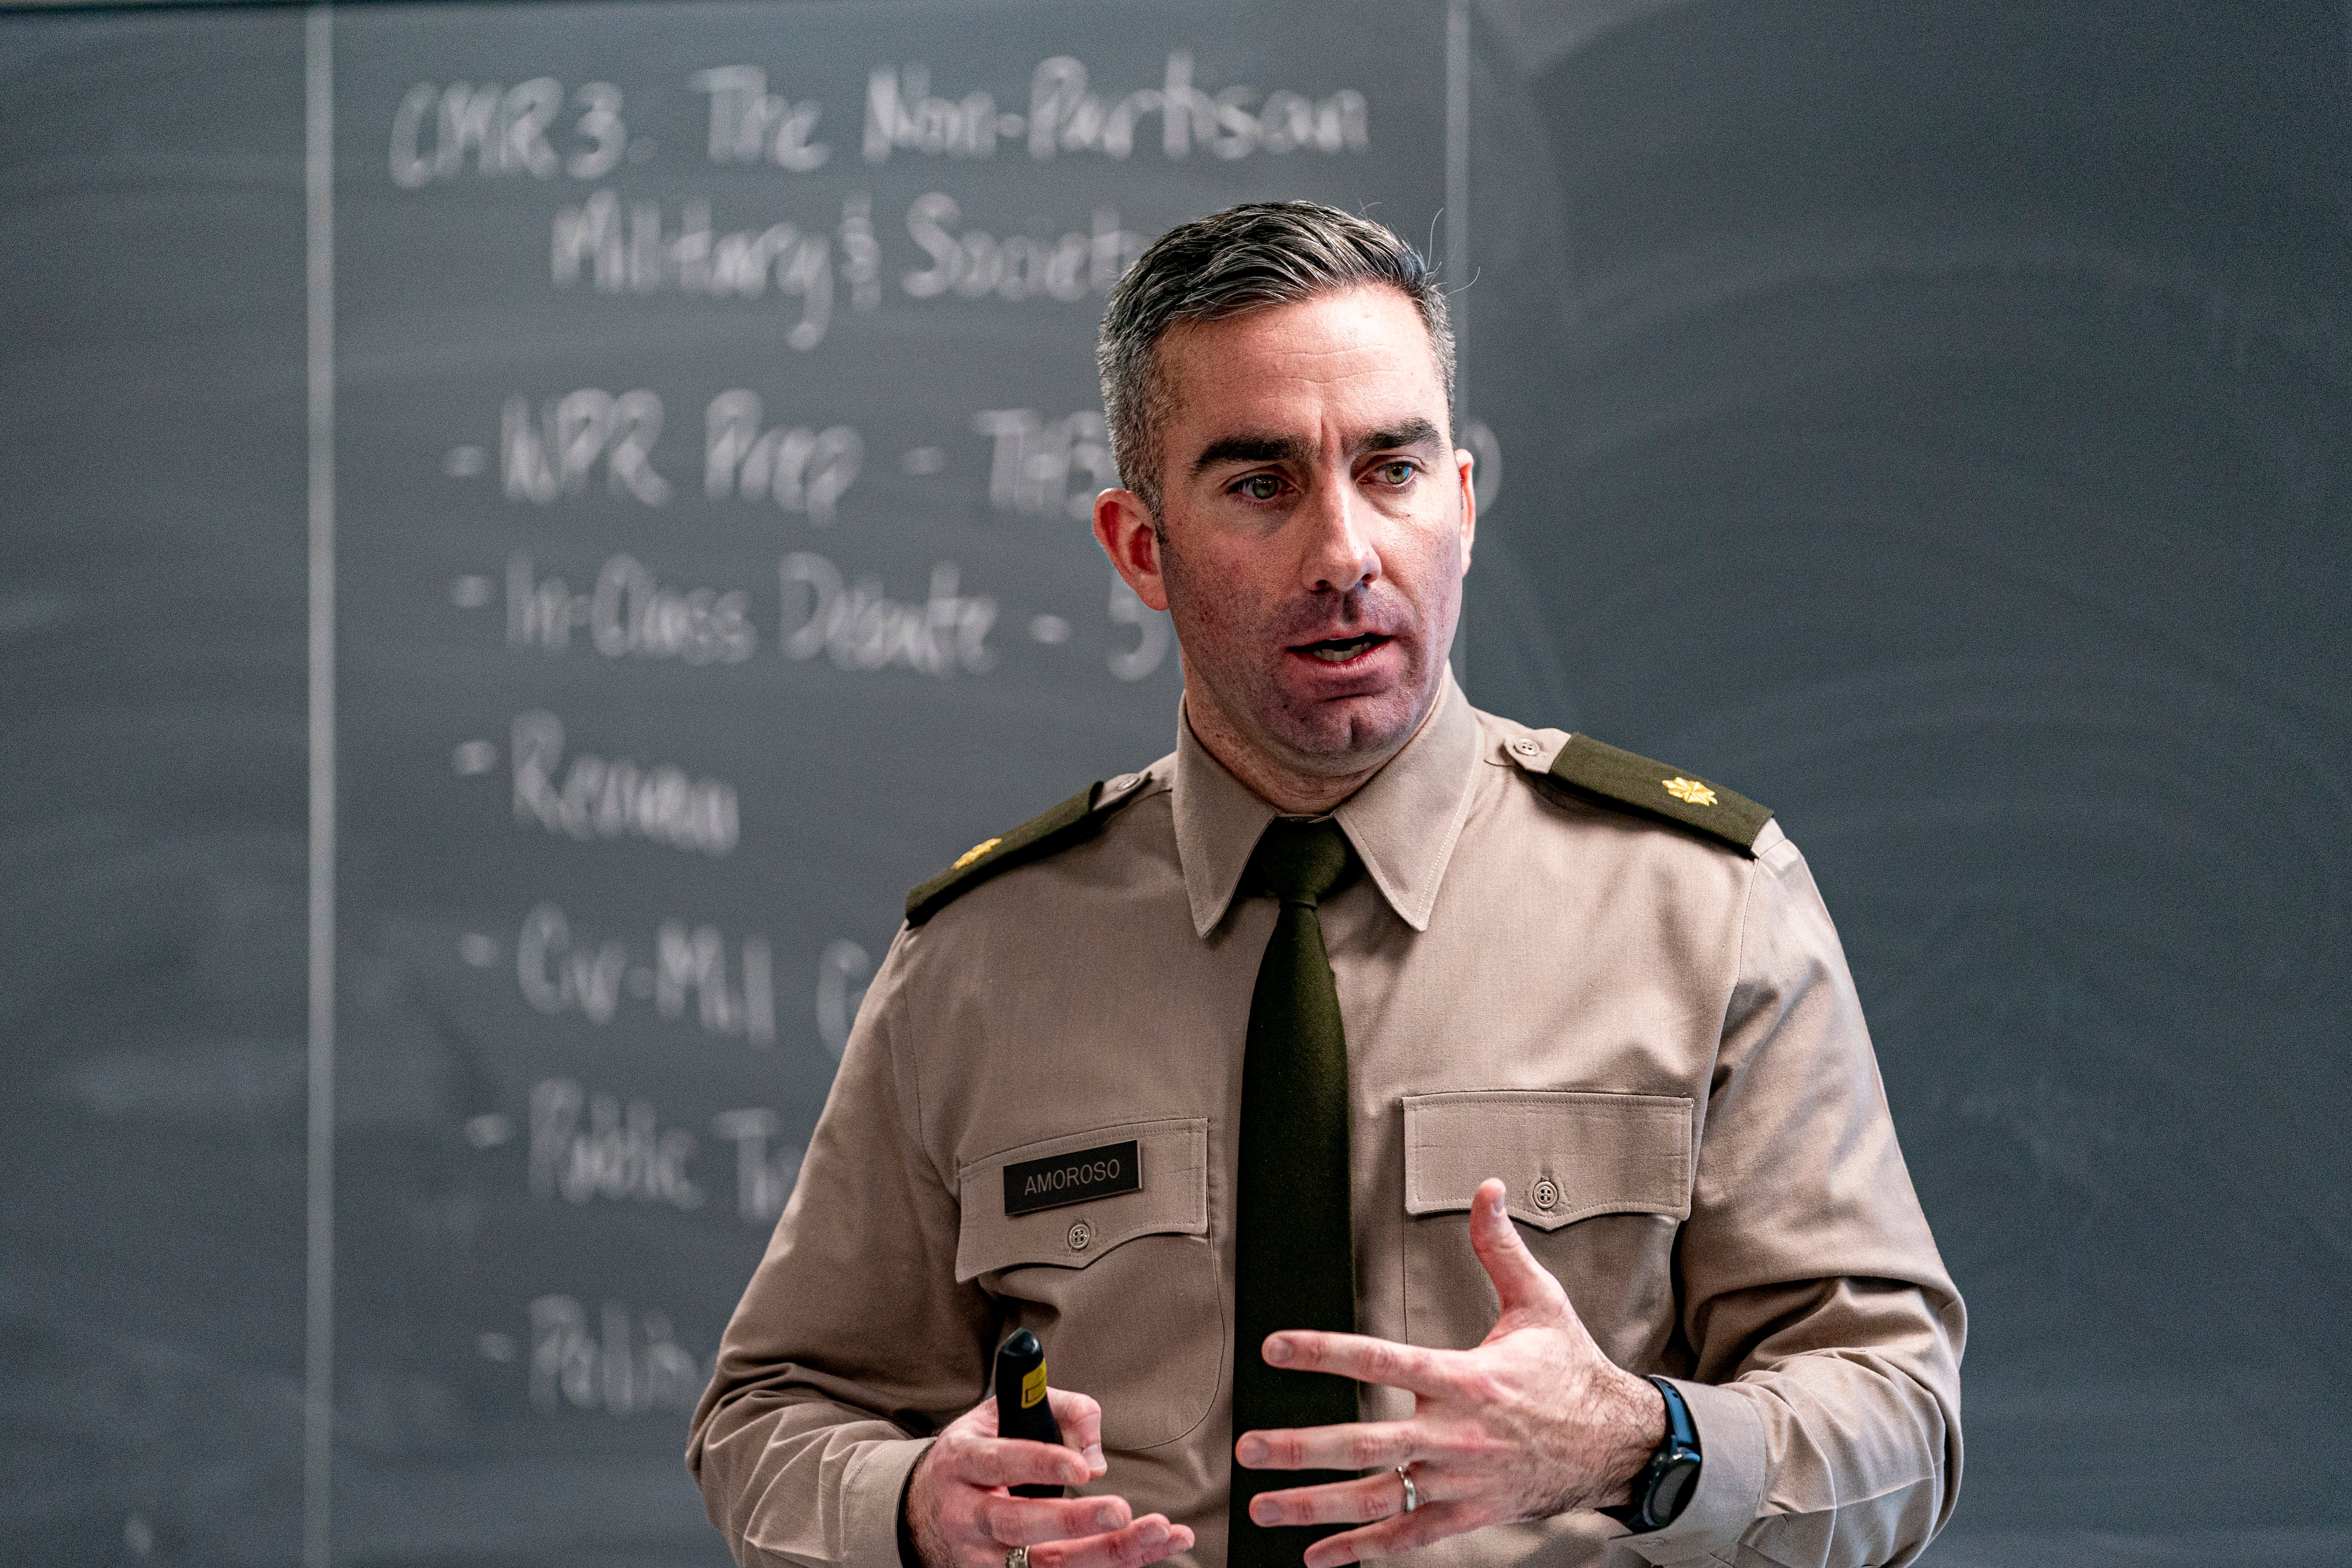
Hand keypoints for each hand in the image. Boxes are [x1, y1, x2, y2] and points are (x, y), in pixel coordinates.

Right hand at [906, 1386, 1196, 1567]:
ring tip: (1158, 1533)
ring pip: (1044, 1564)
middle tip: (1122, 1511)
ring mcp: (980, 1557)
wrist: (926, 1509)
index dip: (1039, 1464)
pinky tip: (1147, 1550)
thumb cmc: (979, 1451)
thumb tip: (1095, 1458)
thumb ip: (1060, 1409)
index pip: (999, 1462)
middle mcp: (966, 1515)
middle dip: (1074, 1522)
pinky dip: (1108, 1567)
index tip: (1082, 1468)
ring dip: (1107, 1553)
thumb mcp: (1003, 1411)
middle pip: (1018, 1525)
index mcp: (962, 1461)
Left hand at [1235, 1179, 1666, 1566]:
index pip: (1381, 1360)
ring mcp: (1460, 1481)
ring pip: (1377, 1499)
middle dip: (1303, 1449)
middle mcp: (1456, 1435)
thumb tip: (1487, 1188)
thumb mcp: (1540, 1302)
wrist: (1619, 1444)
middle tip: (1249, 1447)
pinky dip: (1361, 1550)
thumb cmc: (1571, 1370)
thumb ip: (1500, 1248)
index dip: (1325, 1352)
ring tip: (1261, 1508)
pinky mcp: (1468, 1514)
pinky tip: (1318, 1557)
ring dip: (1314, 1506)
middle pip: (1366, 1444)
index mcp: (1466, 1378)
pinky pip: (1407, 1538)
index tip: (1274, 1348)